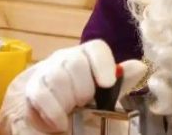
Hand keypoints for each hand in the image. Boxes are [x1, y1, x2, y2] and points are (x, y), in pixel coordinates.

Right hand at [24, 40, 146, 132]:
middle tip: (84, 105)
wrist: (50, 122)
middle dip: (83, 89)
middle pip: (75, 61)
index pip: (95, 49)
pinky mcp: (31, 89)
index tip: (107, 83)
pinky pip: (41, 95)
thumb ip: (120, 84)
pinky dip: (53, 112)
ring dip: (67, 101)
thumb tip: (140, 67)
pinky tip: (59, 123)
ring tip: (70, 115)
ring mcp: (46, 72)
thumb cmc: (80, 109)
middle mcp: (66, 60)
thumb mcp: (105, 99)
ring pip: (57, 76)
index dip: (102, 64)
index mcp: (87, 59)